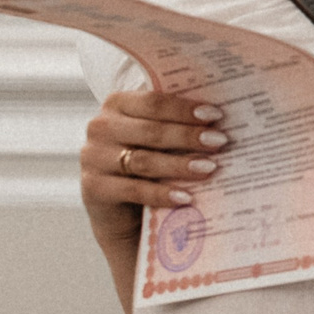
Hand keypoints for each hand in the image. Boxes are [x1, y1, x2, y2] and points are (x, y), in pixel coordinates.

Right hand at [79, 90, 226, 249]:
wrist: (119, 211)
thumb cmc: (147, 165)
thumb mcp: (157, 141)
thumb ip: (176, 125)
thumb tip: (220, 120)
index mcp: (117, 105)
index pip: (153, 102)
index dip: (185, 109)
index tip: (216, 115)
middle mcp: (100, 127)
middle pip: (151, 131)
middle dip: (188, 136)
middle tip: (220, 141)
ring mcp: (93, 158)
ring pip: (144, 160)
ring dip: (180, 164)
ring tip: (210, 167)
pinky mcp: (94, 188)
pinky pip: (134, 189)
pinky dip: (163, 193)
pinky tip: (187, 197)